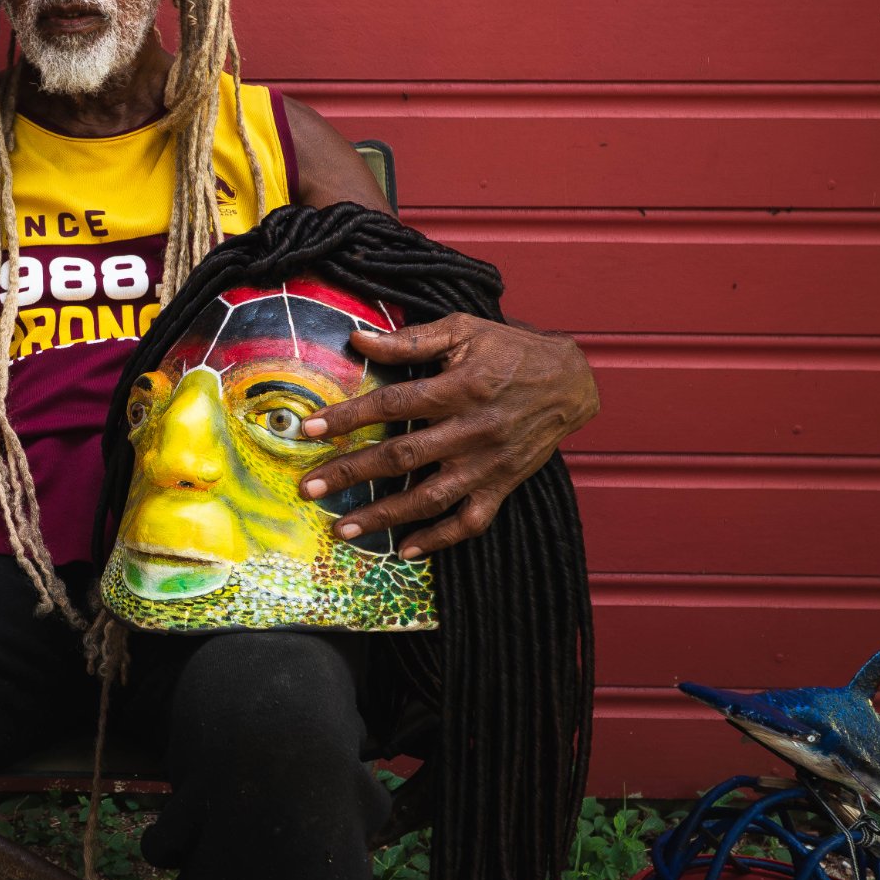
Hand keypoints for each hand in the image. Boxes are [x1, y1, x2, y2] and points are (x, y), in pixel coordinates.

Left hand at [297, 314, 597, 560]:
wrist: (570, 381)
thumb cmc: (510, 350)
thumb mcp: (464, 330)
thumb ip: (410, 339)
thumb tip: (357, 339)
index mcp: (459, 388)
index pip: (393, 404)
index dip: (349, 417)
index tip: (310, 429)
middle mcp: (472, 430)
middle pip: (402, 457)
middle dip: (352, 474)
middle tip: (309, 487)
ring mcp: (487, 464)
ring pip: (430, 498)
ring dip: (384, 516)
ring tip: (343, 529)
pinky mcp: (502, 485)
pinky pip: (470, 521)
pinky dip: (439, 539)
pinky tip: (406, 550)